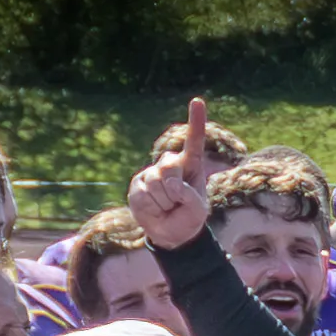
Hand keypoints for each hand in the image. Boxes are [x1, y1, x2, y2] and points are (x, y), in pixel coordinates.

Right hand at [127, 97, 211, 248]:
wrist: (170, 234)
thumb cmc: (189, 217)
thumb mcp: (198, 209)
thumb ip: (189, 196)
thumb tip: (172, 186)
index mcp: (191, 164)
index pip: (194, 140)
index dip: (196, 121)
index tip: (197, 101)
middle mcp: (171, 164)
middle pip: (170, 166)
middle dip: (175, 189)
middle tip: (177, 202)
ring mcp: (152, 173)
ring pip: (155, 183)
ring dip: (164, 202)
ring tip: (167, 207)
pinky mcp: (137, 185)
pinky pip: (143, 195)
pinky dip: (151, 207)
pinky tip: (154, 209)